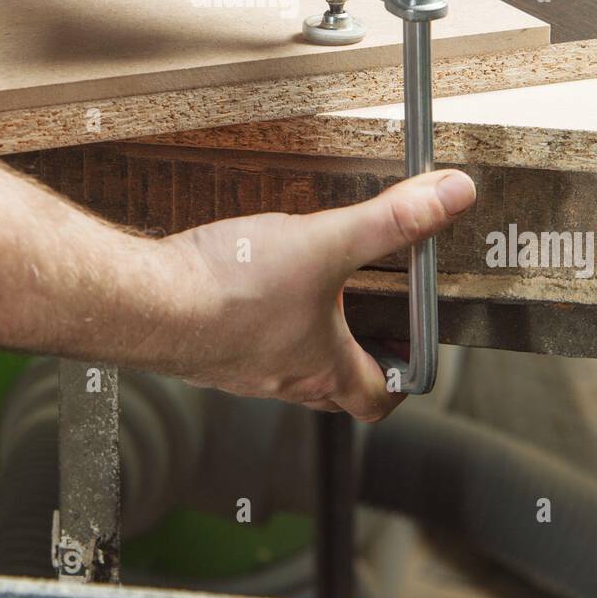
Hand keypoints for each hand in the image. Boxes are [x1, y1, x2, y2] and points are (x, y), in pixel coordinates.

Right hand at [158, 169, 475, 421]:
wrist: (145, 300)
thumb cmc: (229, 290)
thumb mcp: (325, 243)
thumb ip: (390, 221)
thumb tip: (451, 198)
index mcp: (321, 366)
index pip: (377, 399)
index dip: (402, 378)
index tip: (411, 349)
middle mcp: (281, 378)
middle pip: (333, 386)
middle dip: (356, 355)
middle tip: (368, 320)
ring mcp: (238, 367)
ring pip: (285, 365)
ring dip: (305, 337)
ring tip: (310, 291)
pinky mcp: (203, 346)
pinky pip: (241, 344)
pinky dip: (256, 321)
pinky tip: (247, 283)